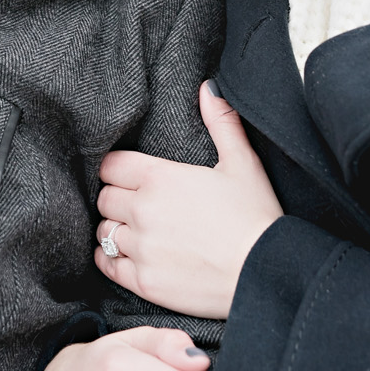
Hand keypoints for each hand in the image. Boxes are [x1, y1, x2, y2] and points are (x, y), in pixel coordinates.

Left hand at [95, 81, 282, 317]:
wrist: (266, 273)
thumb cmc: (256, 216)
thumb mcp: (242, 162)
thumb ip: (221, 122)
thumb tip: (208, 88)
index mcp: (159, 177)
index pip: (110, 166)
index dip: (118, 170)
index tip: (129, 177)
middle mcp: (143, 211)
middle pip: (104, 199)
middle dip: (117, 199)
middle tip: (137, 205)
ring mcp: (141, 248)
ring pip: (103, 232)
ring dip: (115, 229)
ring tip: (135, 231)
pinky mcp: (143, 282)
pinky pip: (106, 265)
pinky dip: (111, 259)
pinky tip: (128, 256)